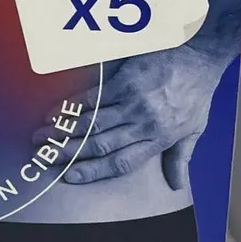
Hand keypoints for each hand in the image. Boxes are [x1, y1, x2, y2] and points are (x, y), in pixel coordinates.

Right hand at [39, 46, 224, 191]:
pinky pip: (91, 98)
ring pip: (91, 124)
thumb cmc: (197, 92)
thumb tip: (176, 185)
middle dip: (68, 154)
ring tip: (41, 138)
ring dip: (63, 132)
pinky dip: (70, 107)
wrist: (199, 56)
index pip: (121, 163)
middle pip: (99, 145)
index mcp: (158, 140)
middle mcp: (143, 124)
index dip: (93, 172)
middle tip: (44, 158)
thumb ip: (180, 158)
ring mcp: (132, 103)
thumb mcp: (194, 129)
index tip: (70, 177)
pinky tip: (54, 113)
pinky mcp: (124, 82)